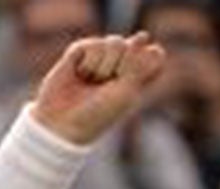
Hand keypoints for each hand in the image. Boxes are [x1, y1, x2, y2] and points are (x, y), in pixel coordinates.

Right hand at [31, 33, 166, 147]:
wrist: (64, 122)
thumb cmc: (99, 113)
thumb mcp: (127, 91)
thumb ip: (139, 64)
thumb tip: (143, 35)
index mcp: (137, 78)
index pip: (154, 55)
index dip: (147, 58)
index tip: (134, 76)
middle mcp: (119, 65)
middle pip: (132, 45)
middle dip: (122, 64)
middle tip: (110, 83)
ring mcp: (99, 57)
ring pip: (114, 42)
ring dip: (104, 66)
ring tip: (92, 82)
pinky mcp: (79, 52)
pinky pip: (93, 44)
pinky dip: (88, 63)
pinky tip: (79, 75)